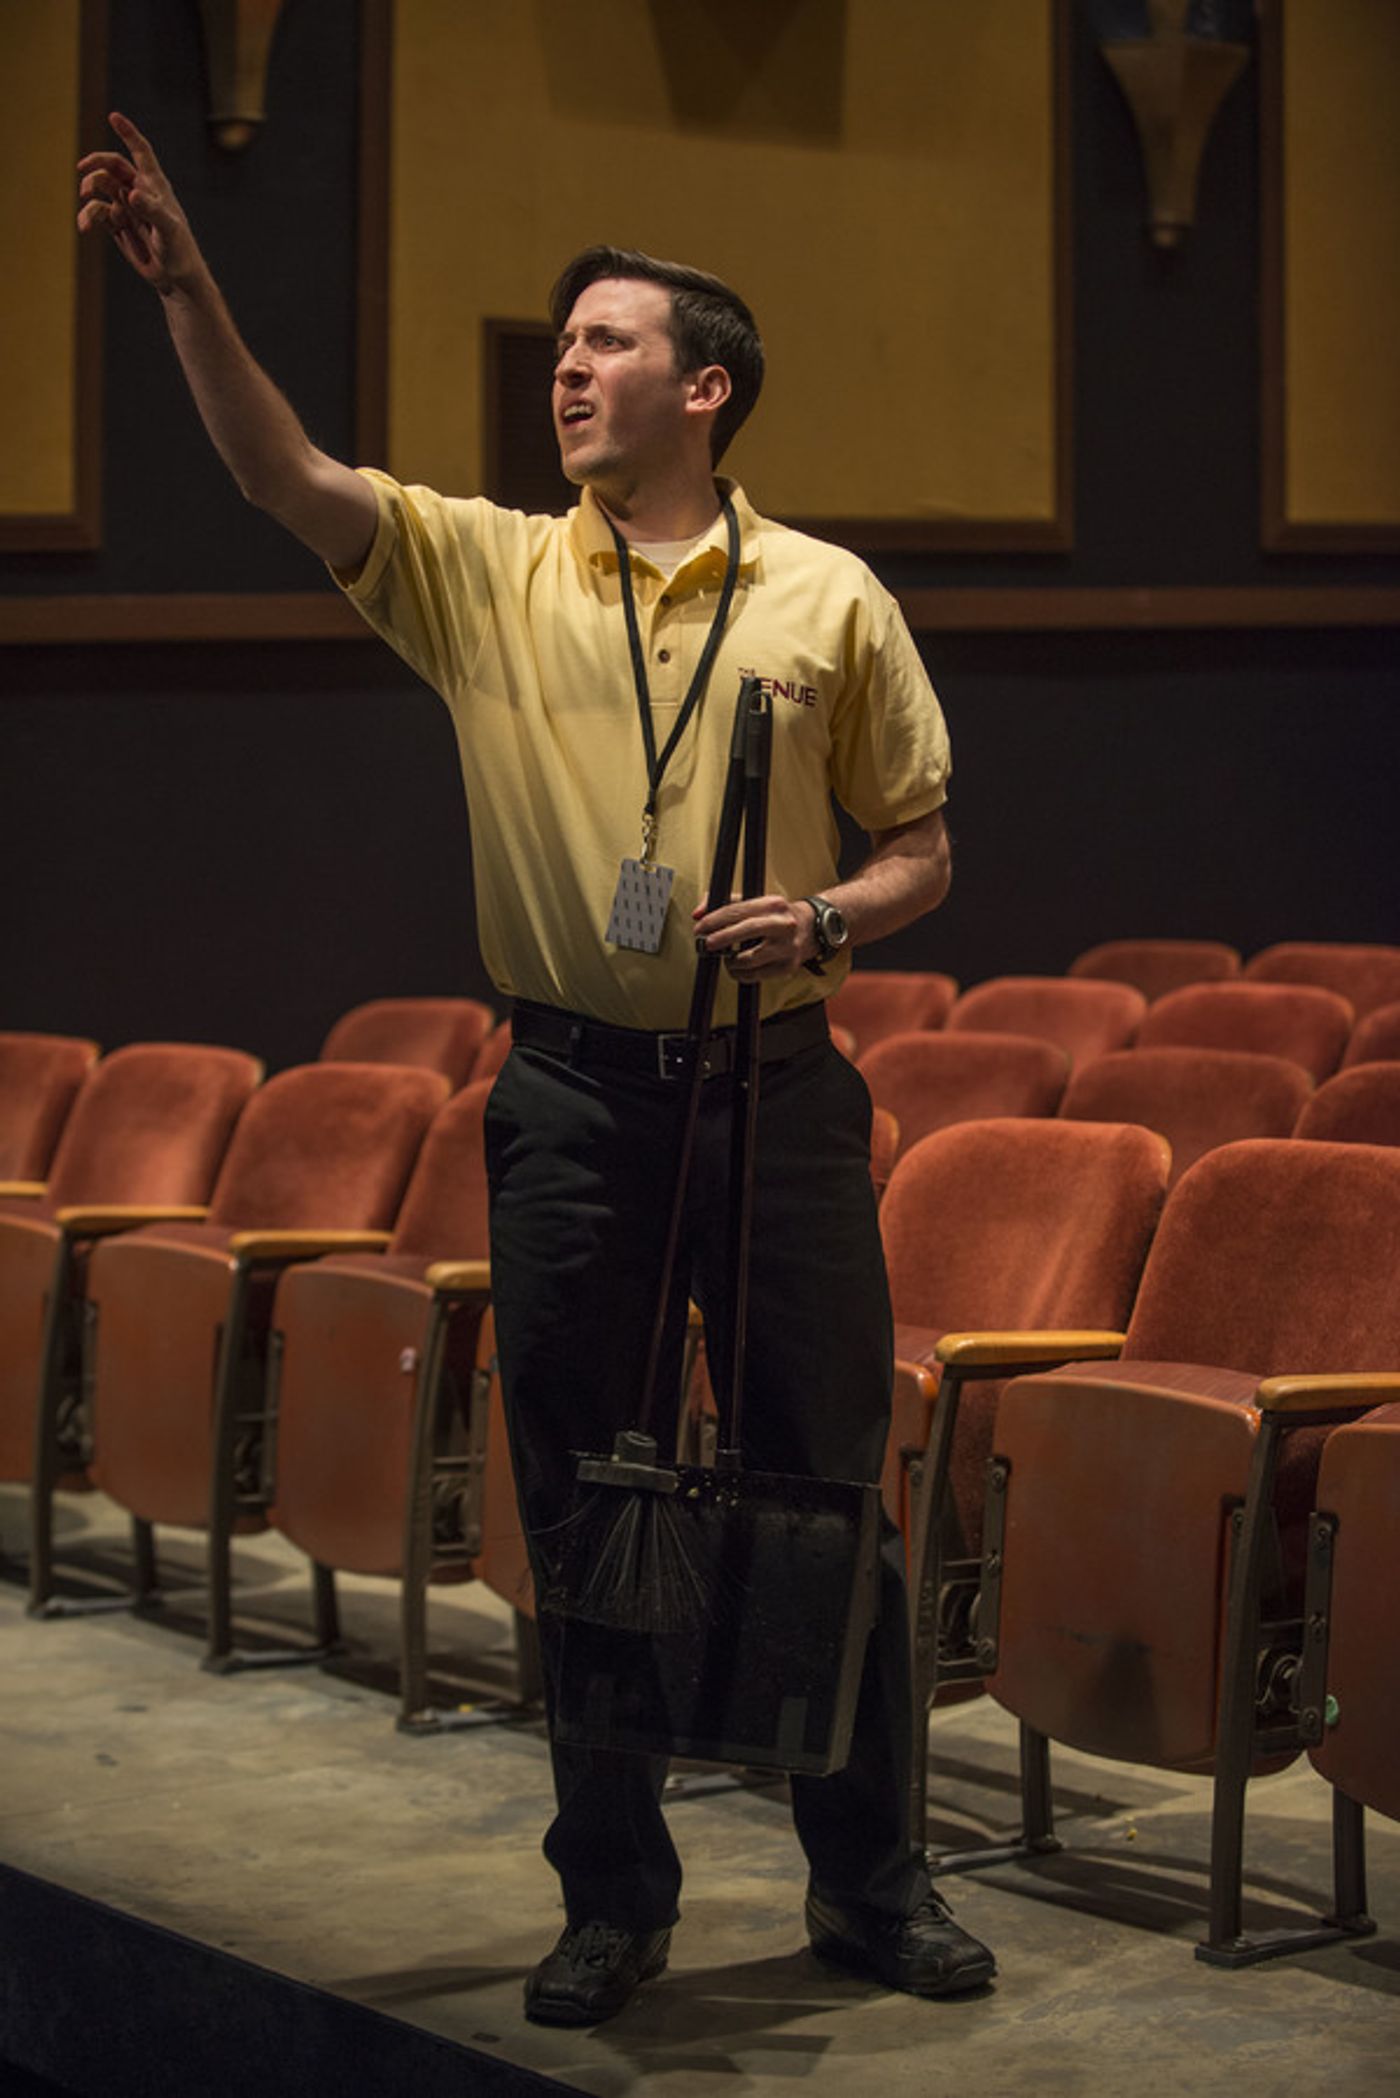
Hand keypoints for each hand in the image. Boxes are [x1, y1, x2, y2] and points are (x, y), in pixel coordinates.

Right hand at [77, 112, 200, 293]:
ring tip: (86, 198)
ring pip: (101, 187)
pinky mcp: (117, 226)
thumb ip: (152, 210)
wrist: (176, 279)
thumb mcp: (169, 230)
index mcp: (155, 186)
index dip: (128, 133)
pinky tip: (84, 227)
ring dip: (90, 188)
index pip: (141, 152)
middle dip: (96, 163)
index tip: (113, 116)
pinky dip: (87, 216)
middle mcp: (139, 192)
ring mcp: (127, 208)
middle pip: (112, 165)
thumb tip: (131, 194)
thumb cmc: (180, 252)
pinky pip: (97, 212)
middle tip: (83, 169)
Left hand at [692, 894, 816, 981]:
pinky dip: (741, 974)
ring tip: (726, 958)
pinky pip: (756, 976)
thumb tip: (698, 913)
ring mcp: (787, 947)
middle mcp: (782, 925)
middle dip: (721, 938)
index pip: (738, 910)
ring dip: (731, 961)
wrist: (811, 929)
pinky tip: (738, 968)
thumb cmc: (777, 916)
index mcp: (772, 905)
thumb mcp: (755, 903)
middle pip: (745, 931)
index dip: (714, 920)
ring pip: (749, 959)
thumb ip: (725, 904)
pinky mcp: (788, 967)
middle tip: (707, 944)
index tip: (700, 927)